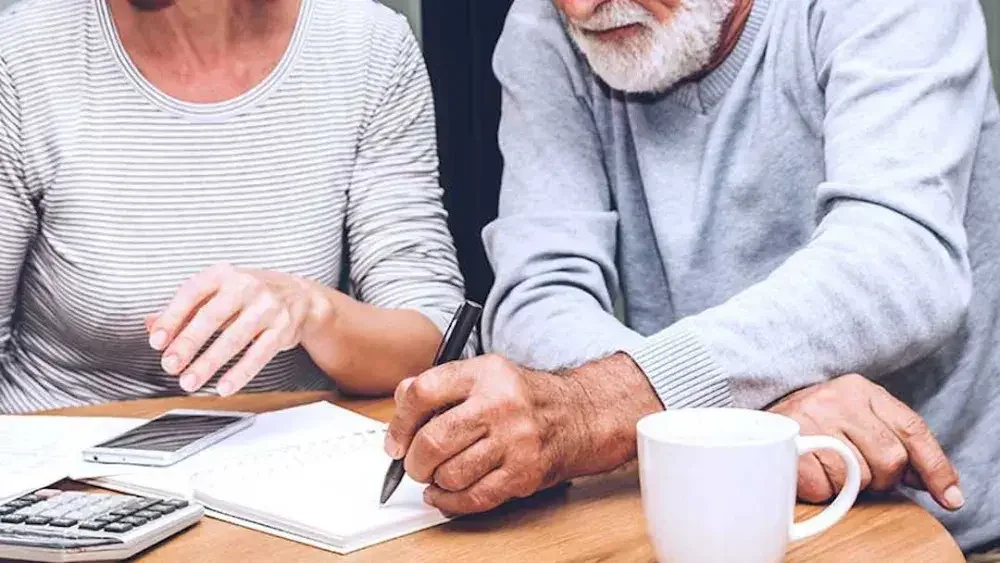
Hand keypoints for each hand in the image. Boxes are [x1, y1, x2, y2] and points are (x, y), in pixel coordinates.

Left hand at [147, 264, 323, 396]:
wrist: (301, 296)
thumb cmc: (251, 294)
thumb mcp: (219, 291)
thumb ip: (185, 308)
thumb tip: (150, 325)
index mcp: (224, 274)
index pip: (192, 293)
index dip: (172, 318)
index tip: (157, 341)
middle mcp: (247, 286)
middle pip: (212, 317)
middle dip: (188, 344)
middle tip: (170, 365)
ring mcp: (268, 307)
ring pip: (234, 339)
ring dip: (209, 363)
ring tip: (190, 381)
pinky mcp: (282, 329)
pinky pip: (259, 354)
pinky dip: (240, 373)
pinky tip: (224, 386)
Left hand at [385, 353, 660, 514]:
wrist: (577, 416)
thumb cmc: (521, 398)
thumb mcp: (483, 374)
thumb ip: (439, 384)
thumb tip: (399, 405)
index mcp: (484, 373)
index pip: (422, 393)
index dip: (399, 423)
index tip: (395, 442)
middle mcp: (500, 404)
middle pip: (433, 440)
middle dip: (414, 461)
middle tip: (413, 465)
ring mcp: (515, 440)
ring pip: (451, 473)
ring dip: (434, 481)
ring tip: (436, 476)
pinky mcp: (524, 472)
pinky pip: (474, 497)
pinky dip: (450, 502)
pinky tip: (444, 495)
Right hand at [769, 374, 962, 510]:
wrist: (759, 417)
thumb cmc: (815, 421)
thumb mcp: (857, 416)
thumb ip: (895, 439)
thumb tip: (929, 481)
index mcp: (861, 390)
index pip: (912, 429)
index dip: (935, 467)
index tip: (948, 495)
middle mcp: (838, 399)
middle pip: (890, 459)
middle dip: (882, 477)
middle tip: (859, 472)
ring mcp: (812, 421)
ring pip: (858, 477)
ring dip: (848, 484)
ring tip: (829, 467)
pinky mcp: (790, 445)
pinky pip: (826, 487)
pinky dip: (823, 489)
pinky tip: (811, 471)